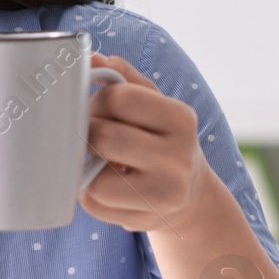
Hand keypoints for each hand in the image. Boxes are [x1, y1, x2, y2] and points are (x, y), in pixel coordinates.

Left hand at [78, 53, 215, 233]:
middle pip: (104, 137)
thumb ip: (125, 80)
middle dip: (87, 134)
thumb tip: (94, 58)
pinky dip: (89, 191)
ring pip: (95, 176)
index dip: (96, 101)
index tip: (96, 109)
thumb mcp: (155, 105)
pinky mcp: (145, 220)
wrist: (191, 197)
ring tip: (100, 162)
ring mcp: (165, 193)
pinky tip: (108, 185)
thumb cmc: (164, 141)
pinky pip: (93, 202)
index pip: (120, 97)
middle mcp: (179, 157)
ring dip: (87, 166)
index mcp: (181, 118)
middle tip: (91, 135)